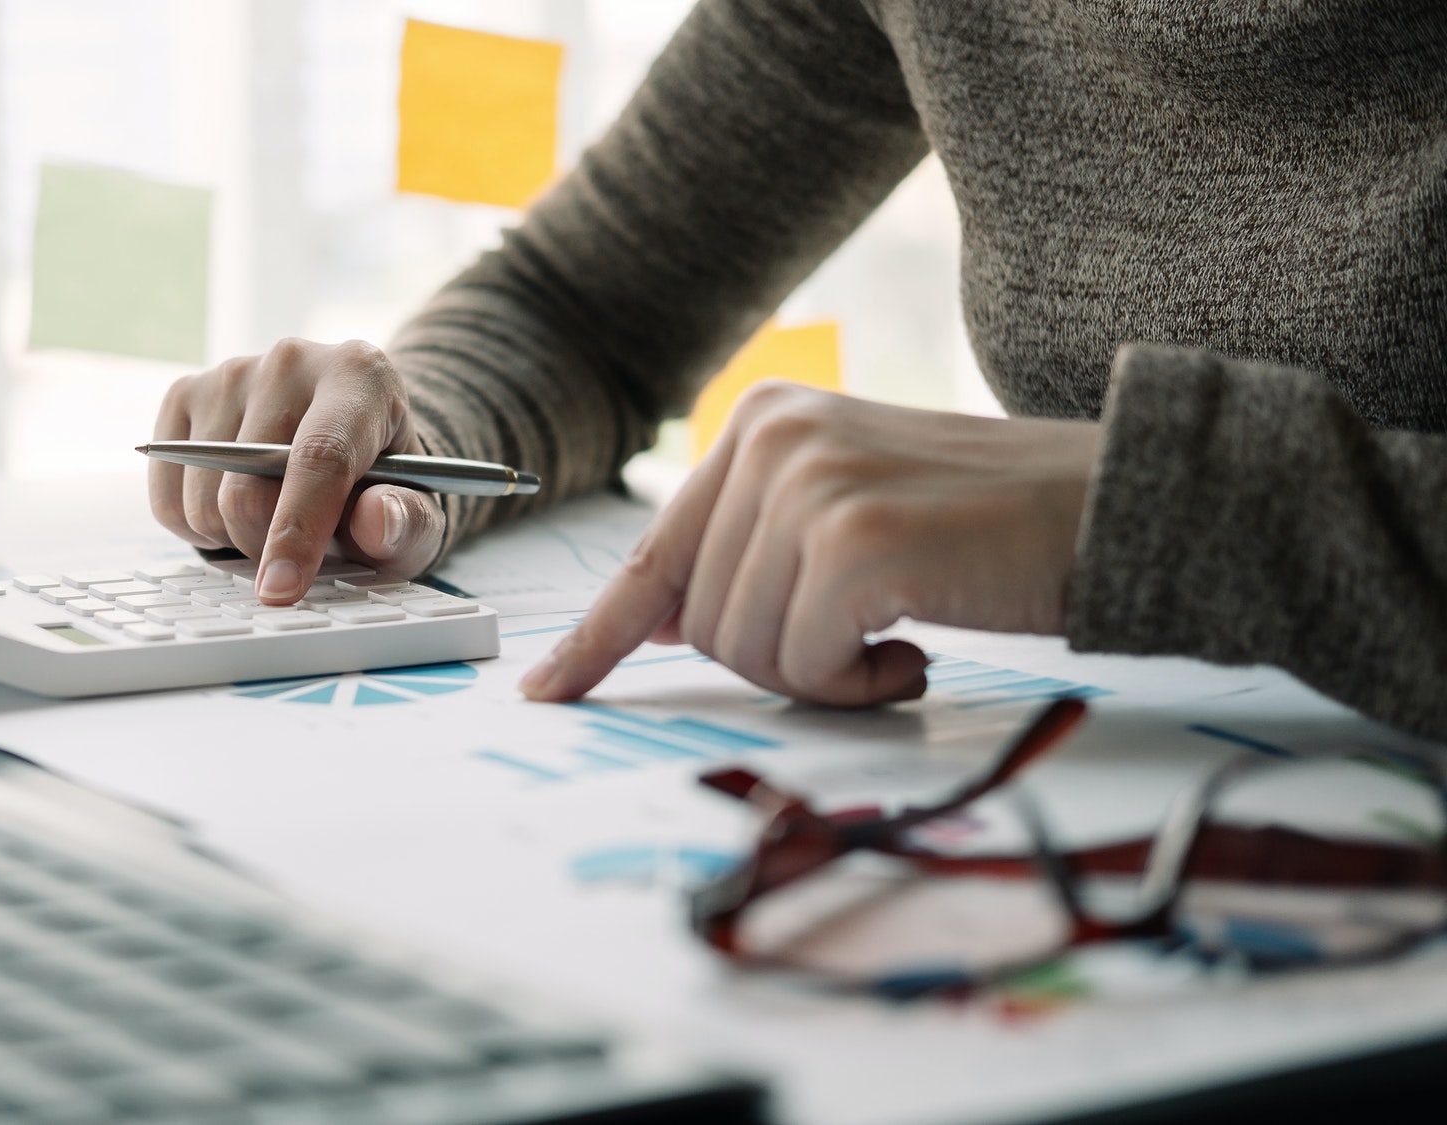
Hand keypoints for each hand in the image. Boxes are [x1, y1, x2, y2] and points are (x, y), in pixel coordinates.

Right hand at [151, 339, 445, 602]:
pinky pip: (168, 500)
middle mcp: (291, 361)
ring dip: (234, 540)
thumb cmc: (384, 485)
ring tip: (275, 521)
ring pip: (203, 502)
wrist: (348, 442)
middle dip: (269, 548)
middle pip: (248, 491)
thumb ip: (407, 523)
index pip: (319, 457)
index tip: (282, 589)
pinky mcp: (184, 394)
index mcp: (360, 376)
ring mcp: (230, 373)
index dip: (298, 532)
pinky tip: (235, 509)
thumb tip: (378, 521)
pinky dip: (197, 528)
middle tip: (302, 552)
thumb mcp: (416, 516)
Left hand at [520, 382, 1102, 705]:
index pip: (653, 553)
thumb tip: (656, 622)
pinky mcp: (853, 542)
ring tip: (896, 635)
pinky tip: (916, 648)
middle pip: (696, 621)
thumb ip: (752, 549)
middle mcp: (768, 436)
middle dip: (773, 659)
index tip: (547, 690)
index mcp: (758, 423)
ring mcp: (808, 484)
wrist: (1118, 506)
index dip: (599, 638)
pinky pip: (804, 667)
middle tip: (863, 638)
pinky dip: (858, 686)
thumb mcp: (847, 511)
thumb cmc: (987, 528)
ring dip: (821, 676)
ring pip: (744, 652)